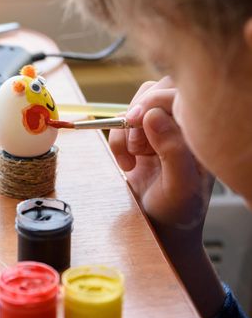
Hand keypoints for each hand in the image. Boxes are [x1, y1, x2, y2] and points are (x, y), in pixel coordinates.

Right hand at [110, 77, 213, 237]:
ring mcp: (160, 130)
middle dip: (139, 113)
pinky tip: (127, 164)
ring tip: (132, 158)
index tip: (139, 120)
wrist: (159, 227)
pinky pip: (121, 124)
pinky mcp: (140, 138)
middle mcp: (181, 125)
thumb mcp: (180, 186)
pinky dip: (117, 142)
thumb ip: (172, 150)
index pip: (179, 93)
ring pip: (136, 104)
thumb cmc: (178, 211)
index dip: (156, 100)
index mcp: (201, 132)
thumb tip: (152, 116)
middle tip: (136, 144)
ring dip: (125, 130)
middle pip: (156, 90)